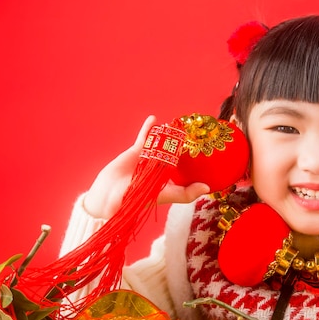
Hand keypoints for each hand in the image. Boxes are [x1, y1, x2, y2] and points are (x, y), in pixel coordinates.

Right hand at [83, 116, 209, 218]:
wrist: (111, 196)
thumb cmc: (138, 200)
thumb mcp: (164, 196)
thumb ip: (185, 193)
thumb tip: (207, 188)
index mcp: (169, 179)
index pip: (185, 169)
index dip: (195, 162)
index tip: (206, 151)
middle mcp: (160, 168)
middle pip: (174, 153)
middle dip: (183, 144)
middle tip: (194, 133)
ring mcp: (149, 158)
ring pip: (161, 143)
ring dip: (168, 134)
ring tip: (177, 125)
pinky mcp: (136, 151)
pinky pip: (144, 137)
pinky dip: (148, 128)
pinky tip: (154, 119)